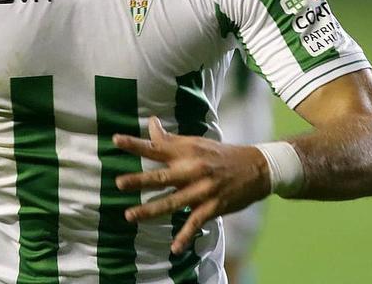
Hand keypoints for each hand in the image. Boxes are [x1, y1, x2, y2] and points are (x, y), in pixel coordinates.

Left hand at [112, 116, 271, 252]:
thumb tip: (150, 123)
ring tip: (130, 215)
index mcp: (187, 151)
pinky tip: (174, 248)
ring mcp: (203, 190)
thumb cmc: (220, 154)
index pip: (157, 146)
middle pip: (162, 176)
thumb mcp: (197, 142)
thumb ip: (171, 139)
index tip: (115, 140)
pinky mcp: (213, 206)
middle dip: (139, 180)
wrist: (256, 168)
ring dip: (150, 210)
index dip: (135, 144)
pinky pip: (195, 223)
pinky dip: (185, 236)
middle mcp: (193, 169)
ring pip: (172, 202)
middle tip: (119, 183)